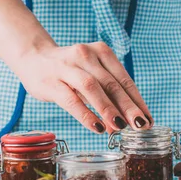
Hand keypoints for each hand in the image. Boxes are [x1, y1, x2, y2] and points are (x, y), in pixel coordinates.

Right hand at [18, 40, 151, 133]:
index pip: (124, 79)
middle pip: (111, 83)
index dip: (137, 100)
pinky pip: (71, 99)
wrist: (33, 57)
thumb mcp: (89, 77)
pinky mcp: (51, 81)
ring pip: (92, 88)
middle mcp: (86, 55)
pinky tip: (97, 128)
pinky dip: (86, 114)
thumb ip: (105, 97)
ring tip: (120, 127)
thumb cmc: (68, 70)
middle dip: (128, 106)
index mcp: (101, 51)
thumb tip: (119, 126)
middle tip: (140, 125)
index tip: (148, 119)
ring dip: (108, 109)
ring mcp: (67, 67)